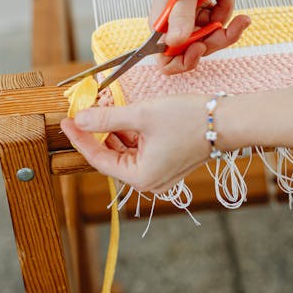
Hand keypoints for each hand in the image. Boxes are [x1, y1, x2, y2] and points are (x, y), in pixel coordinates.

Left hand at [61, 95, 213, 192]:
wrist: (226, 121)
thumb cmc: (189, 119)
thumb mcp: (142, 115)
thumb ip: (107, 119)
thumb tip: (80, 119)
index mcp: (140, 177)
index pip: (99, 158)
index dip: (80, 138)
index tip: (67, 121)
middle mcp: (148, 181)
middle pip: (111, 156)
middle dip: (97, 133)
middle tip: (83, 111)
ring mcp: (158, 173)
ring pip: (124, 152)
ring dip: (113, 132)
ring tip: (103, 110)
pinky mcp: (166, 163)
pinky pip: (139, 150)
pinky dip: (129, 134)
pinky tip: (123, 117)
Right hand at [151, 0, 250, 74]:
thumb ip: (181, 14)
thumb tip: (173, 44)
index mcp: (160, 21)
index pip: (165, 60)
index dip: (184, 61)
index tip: (202, 48)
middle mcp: (172, 22)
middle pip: (195, 50)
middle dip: (217, 37)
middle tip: (236, 22)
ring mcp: (188, 16)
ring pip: (211, 36)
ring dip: (225, 16)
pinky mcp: (202, 8)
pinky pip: (218, 21)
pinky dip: (226, 6)